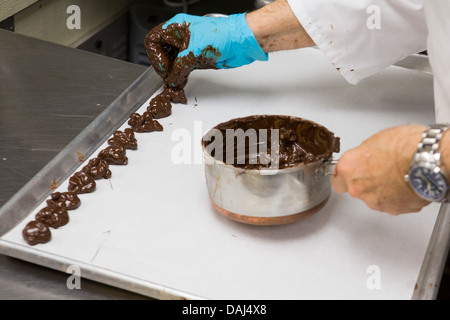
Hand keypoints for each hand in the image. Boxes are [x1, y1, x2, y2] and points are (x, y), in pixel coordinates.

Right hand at [144, 13, 267, 89]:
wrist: (240, 42)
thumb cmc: (221, 36)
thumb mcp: (193, 52)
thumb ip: (178, 68)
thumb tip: (171, 79)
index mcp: (176, 27)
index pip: (153, 40)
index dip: (154, 56)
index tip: (163, 68)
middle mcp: (180, 36)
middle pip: (161, 53)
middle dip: (163, 67)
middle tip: (168, 77)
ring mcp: (188, 48)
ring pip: (171, 62)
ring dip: (171, 74)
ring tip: (175, 81)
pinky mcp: (195, 58)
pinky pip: (182, 68)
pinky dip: (180, 76)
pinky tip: (181, 81)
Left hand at [332, 125, 430, 214]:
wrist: (429, 160)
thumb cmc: (406, 146)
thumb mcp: (375, 140)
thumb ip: (363, 154)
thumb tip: (364, 158)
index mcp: (349, 168)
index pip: (336, 177)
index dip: (344, 174)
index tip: (349, 172)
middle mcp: (358, 188)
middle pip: (354, 189)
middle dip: (364, 182)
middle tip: (379, 171)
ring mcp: (375, 201)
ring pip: (373, 198)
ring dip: (381, 190)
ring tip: (397, 176)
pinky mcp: (393, 209)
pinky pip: (391, 203)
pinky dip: (396, 197)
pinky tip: (405, 184)